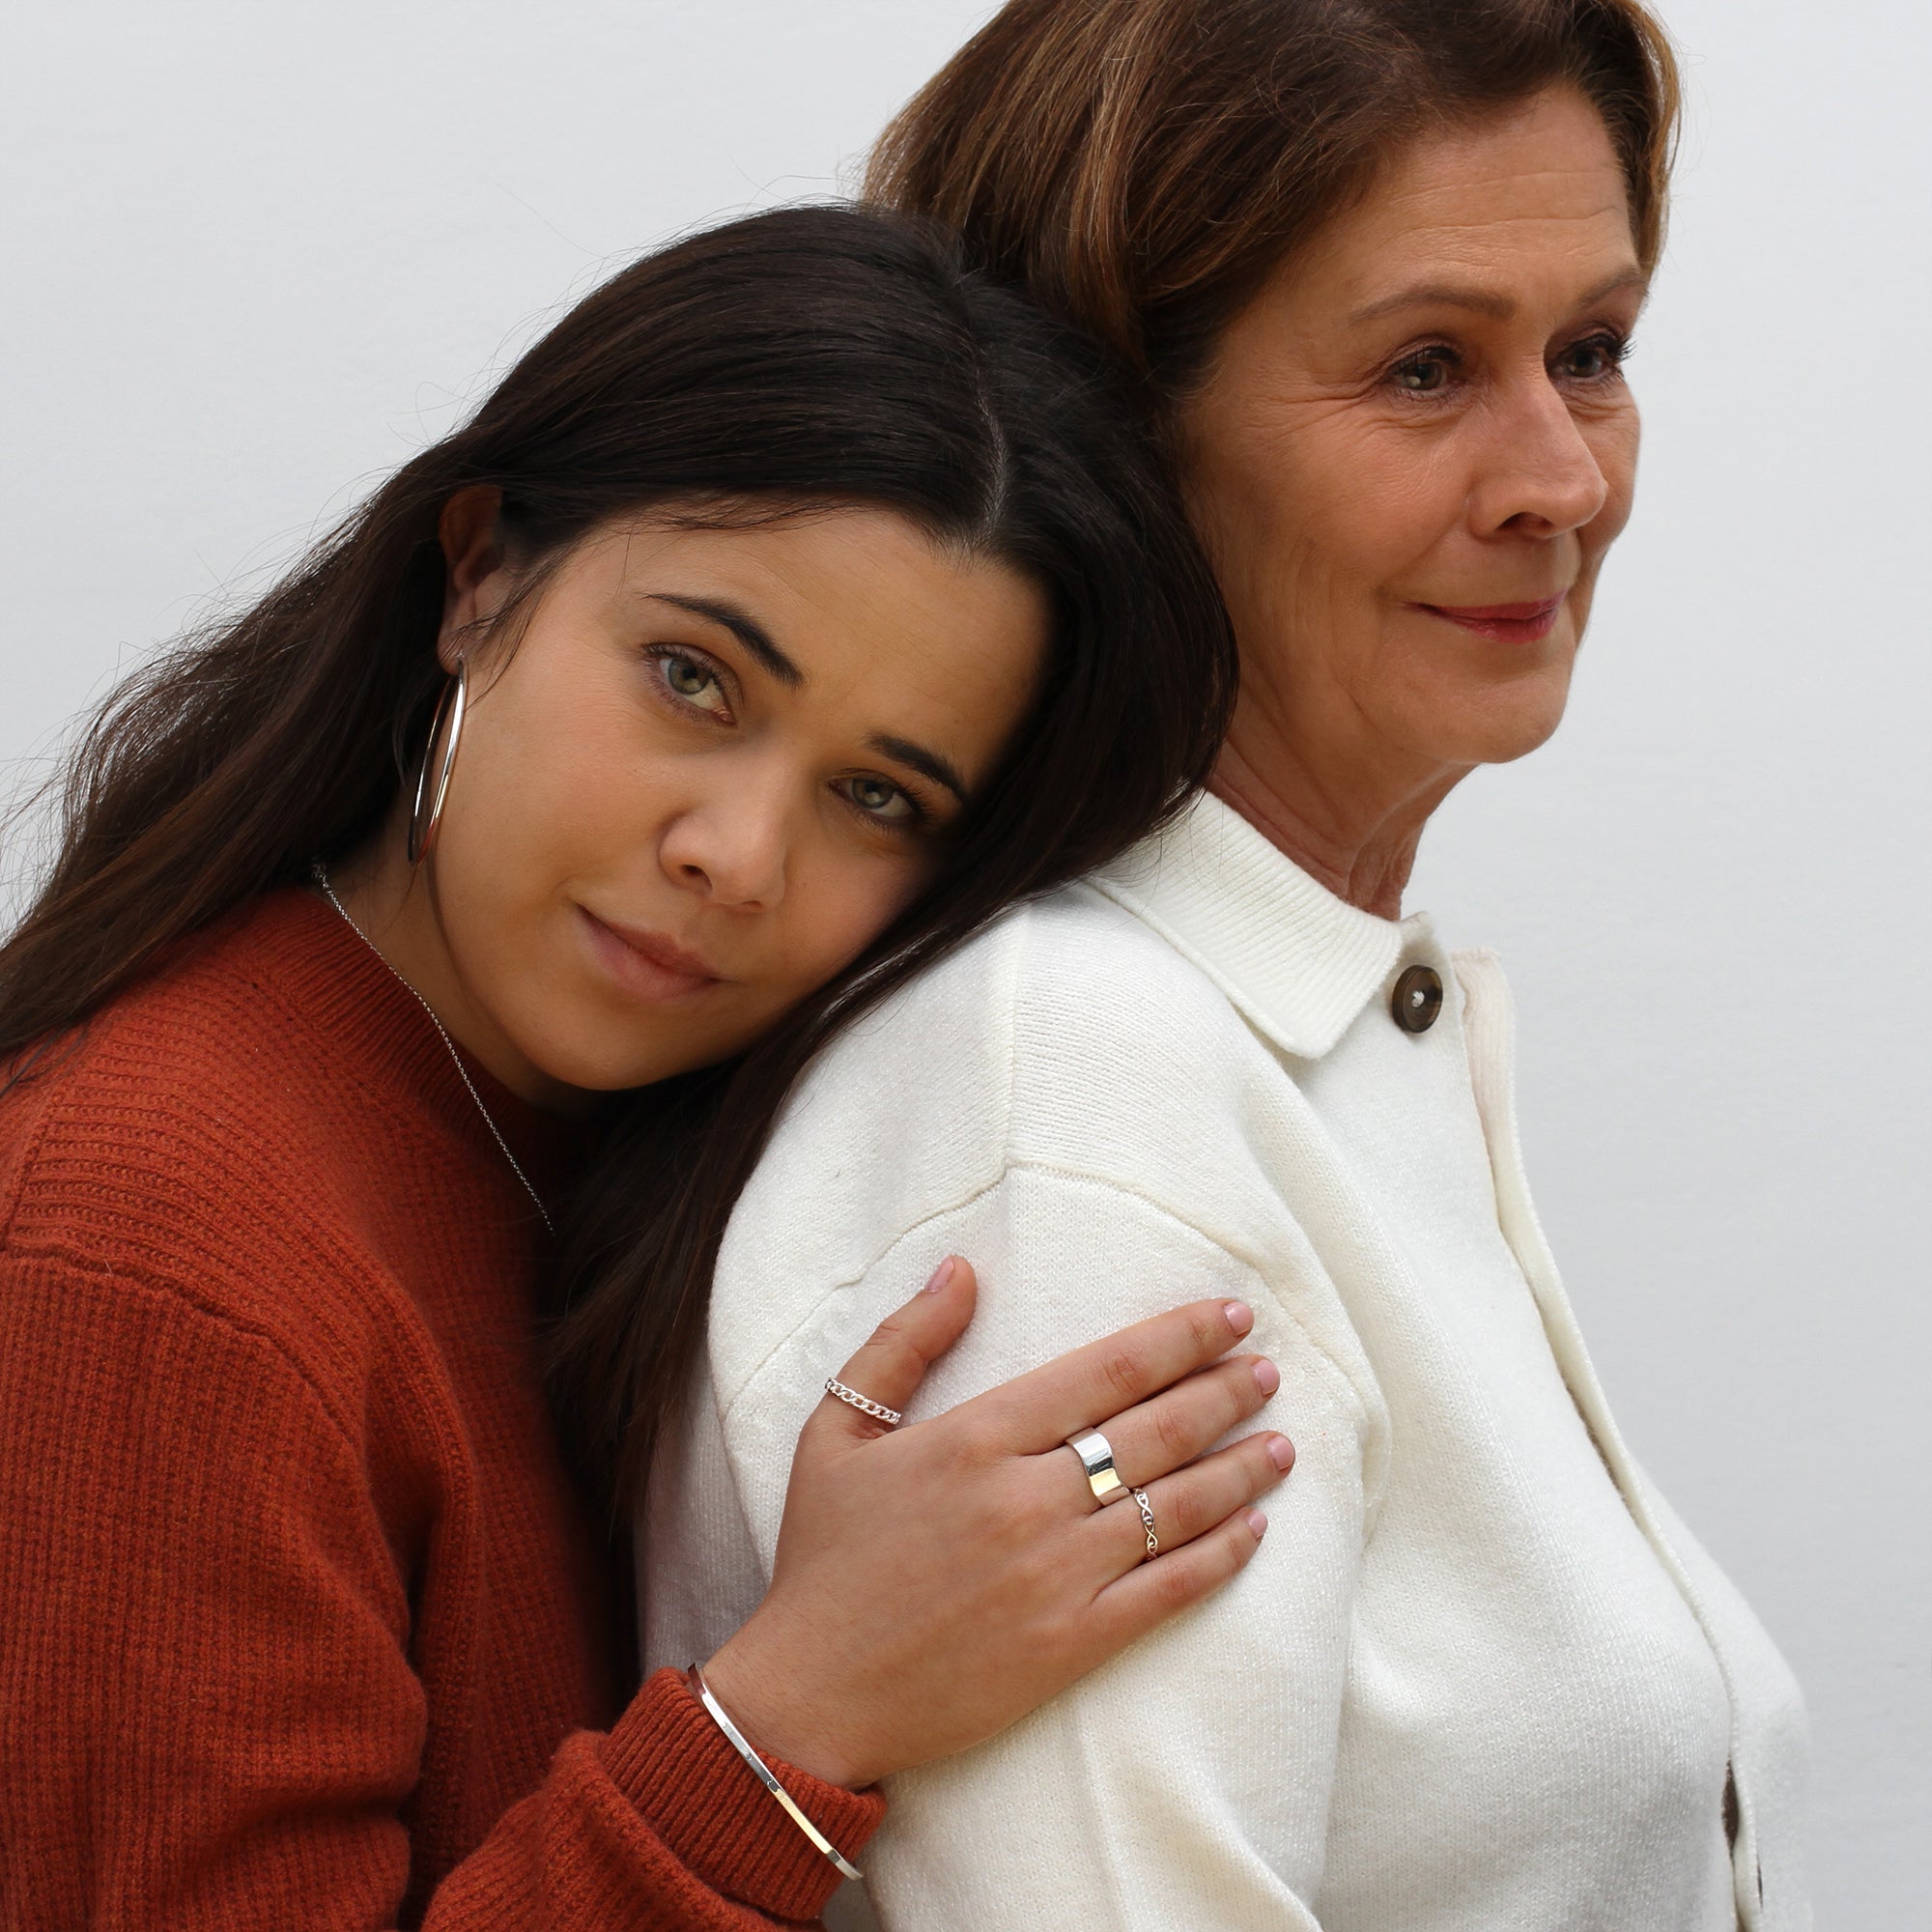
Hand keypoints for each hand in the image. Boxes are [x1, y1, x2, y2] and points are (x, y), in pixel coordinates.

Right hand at [699, 1258, 1292, 1787]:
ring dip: (1239, 1469)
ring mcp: (1053, 1576)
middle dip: (1223, 1393)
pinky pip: (1165, 1590)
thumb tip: (961, 1269)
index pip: (1103, 1371)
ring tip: (1282, 1442)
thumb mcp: (837, 1432)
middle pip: (1153, 1431)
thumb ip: (902, 1343)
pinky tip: (1253, 1529)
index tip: (1229, 1316)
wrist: (811, 1696)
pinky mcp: (1069, 1646)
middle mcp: (1024, 1500)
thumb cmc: (823, 1558)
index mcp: (973, 1439)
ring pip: (1173, 1506)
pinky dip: (1219, 1556)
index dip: (1177, 1338)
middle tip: (1269, 1368)